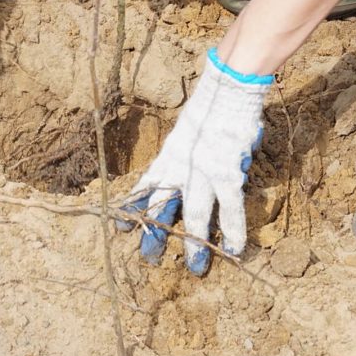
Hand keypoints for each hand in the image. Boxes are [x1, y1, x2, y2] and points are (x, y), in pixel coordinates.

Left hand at [117, 49, 270, 275]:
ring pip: (196, 216)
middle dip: (156, 234)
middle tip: (148, 258)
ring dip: (195, 243)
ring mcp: (202, 173)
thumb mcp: (187, 129)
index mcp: (169, 154)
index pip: (147, 185)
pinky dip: (234, 231)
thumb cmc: (213, 104)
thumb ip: (185, 151)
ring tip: (194, 267)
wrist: (228, 88)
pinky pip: (231, 209)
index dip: (135, 208)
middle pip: (163, 207)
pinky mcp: (227, 174)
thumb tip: (188, 168)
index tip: (121, 226)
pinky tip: (234, 250)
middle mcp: (180, 167)